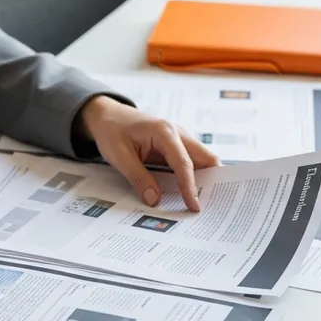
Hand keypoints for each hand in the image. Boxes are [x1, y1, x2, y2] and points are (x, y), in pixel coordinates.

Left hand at [77, 96, 220, 211]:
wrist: (108, 114)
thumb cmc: (112, 130)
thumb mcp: (119, 155)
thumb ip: (138, 178)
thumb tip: (155, 200)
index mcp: (164, 132)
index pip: (184, 163)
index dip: (190, 186)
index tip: (194, 206)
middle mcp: (177, 133)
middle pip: (206, 158)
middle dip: (212, 181)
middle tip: (211, 206)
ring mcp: (179, 139)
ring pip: (203, 160)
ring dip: (205, 179)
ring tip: (202, 202)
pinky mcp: (176, 146)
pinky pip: (192, 162)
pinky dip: (195, 176)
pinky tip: (189, 192)